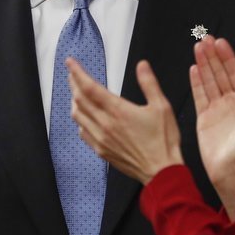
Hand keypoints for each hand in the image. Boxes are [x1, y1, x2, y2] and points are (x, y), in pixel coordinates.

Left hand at [68, 58, 181, 183]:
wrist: (160, 171)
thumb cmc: (163, 141)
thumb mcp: (162, 107)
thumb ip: (149, 84)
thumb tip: (142, 66)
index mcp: (118, 111)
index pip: (89, 87)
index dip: (77, 72)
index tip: (71, 62)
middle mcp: (105, 124)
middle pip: (80, 99)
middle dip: (74, 83)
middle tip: (73, 73)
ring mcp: (101, 138)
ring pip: (78, 116)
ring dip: (74, 101)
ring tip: (76, 92)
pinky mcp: (101, 150)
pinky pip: (83, 132)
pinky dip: (80, 120)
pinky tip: (84, 117)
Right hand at [189, 37, 234, 218]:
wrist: (231, 172)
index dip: (228, 57)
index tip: (220, 42)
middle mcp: (232, 102)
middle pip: (221, 73)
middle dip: (213, 56)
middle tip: (205, 39)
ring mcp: (218, 109)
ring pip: (210, 81)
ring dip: (204, 64)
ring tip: (197, 48)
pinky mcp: (205, 118)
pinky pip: (200, 95)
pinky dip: (197, 82)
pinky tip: (194, 69)